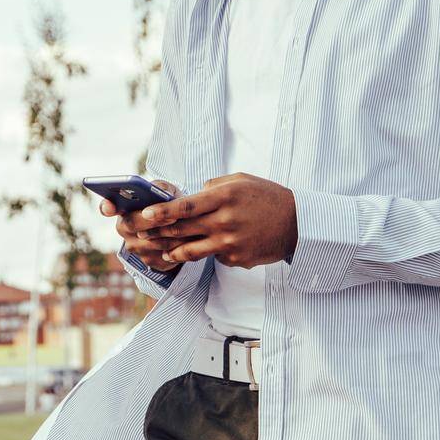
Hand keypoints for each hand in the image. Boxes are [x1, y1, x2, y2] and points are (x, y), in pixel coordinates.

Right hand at [98, 180, 190, 273]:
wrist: (177, 226)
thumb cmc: (168, 203)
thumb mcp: (165, 191)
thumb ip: (160, 187)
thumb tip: (159, 191)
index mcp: (122, 208)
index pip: (107, 207)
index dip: (106, 207)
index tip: (109, 207)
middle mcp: (124, 228)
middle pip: (132, 224)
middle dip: (153, 220)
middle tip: (171, 216)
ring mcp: (135, 247)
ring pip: (152, 242)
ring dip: (171, 234)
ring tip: (188, 226)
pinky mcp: (150, 261)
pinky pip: (164, 255)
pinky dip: (178, 247)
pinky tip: (189, 239)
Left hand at [139, 172, 297, 267]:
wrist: (297, 224)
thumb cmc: (267, 197)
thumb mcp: (241, 181)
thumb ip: (214, 186)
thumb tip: (192, 194)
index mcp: (225, 198)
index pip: (186, 206)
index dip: (163, 211)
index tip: (146, 214)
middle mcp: (225, 221)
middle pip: (183, 230)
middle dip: (159, 232)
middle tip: (142, 234)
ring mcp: (231, 244)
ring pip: (192, 251)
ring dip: (174, 252)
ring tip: (164, 252)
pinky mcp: (237, 259)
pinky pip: (214, 257)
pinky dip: (208, 253)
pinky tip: (208, 249)